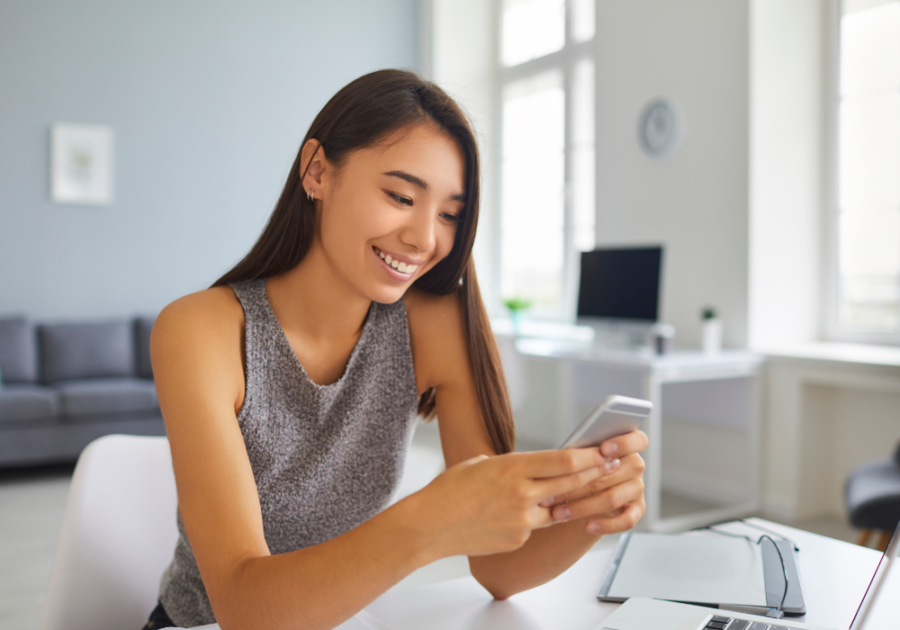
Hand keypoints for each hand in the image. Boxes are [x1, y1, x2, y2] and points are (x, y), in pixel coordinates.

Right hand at [408, 448, 607, 557]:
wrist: (430, 525)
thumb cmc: (450, 490)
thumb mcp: (481, 464)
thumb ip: (511, 465)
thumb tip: (532, 467)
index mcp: (512, 467)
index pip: (563, 461)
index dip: (589, 456)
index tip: (604, 451)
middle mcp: (522, 493)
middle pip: (570, 483)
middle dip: (594, 475)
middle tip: (612, 468)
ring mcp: (522, 519)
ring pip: (559, 508)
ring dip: (570, 500)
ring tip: (581, 491)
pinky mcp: (518, 538)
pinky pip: (536, 526)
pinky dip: (535, 518)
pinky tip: (523, 513)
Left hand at [543, 430, 647, 534]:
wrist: (583, 493)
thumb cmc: (579, 467)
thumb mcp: (579, 455)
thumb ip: (581, 452)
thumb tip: (565, 454)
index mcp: (627, 444)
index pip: (638, 439)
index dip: (623, 443)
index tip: (603, 449)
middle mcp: (635, 465)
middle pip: (613, 472)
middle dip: (579, 482)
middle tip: (553, 489)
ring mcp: (637, 487)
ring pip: (613, 498)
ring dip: (582, 507)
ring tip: (558, 512)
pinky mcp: (637, 509)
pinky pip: (626, 520)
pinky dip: (606, 525)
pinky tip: (588, 526)